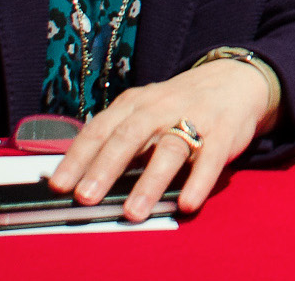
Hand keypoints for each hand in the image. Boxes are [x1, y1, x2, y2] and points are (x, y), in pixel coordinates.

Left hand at [48, 58, 277, 219]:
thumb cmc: (179, 105)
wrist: (235, 81)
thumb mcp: (145, 110)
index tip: (59, 185)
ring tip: (133, 213)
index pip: (100, 129)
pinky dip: (198, 182)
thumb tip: (81, 177)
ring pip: (168, 149)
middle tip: (86, 198)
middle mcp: (160, 108)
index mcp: (135, 104)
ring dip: (149, 182)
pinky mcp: (224, 133)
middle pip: (129, 136)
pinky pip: (210, 159)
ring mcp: (194, 119)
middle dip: (105, 168)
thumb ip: (118, 136)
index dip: (78, 157)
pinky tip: (186, 204)